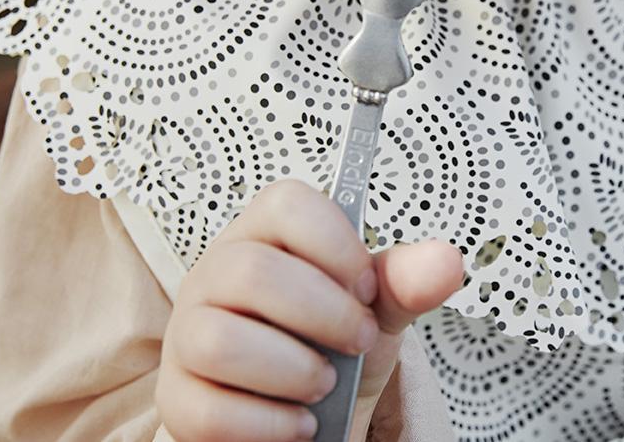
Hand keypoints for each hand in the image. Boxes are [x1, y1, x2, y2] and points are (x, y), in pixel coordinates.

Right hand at [155, 178, 463, 441]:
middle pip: (251, 272)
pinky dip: (269, 424)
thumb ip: (407, 280)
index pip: (285, 203)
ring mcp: (187, 333)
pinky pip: (207, 410)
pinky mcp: (176, 396)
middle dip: (322, 314)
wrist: (312, 416)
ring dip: (292, 370)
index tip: (366, 287)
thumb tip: (447, 260)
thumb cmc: (337, 341)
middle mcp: (217, 271)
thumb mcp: (378, 307)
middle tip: (358, 341)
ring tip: (325, 383)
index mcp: (266, 232)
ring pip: (221, 341)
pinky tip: (300, 423)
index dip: (333, 243)